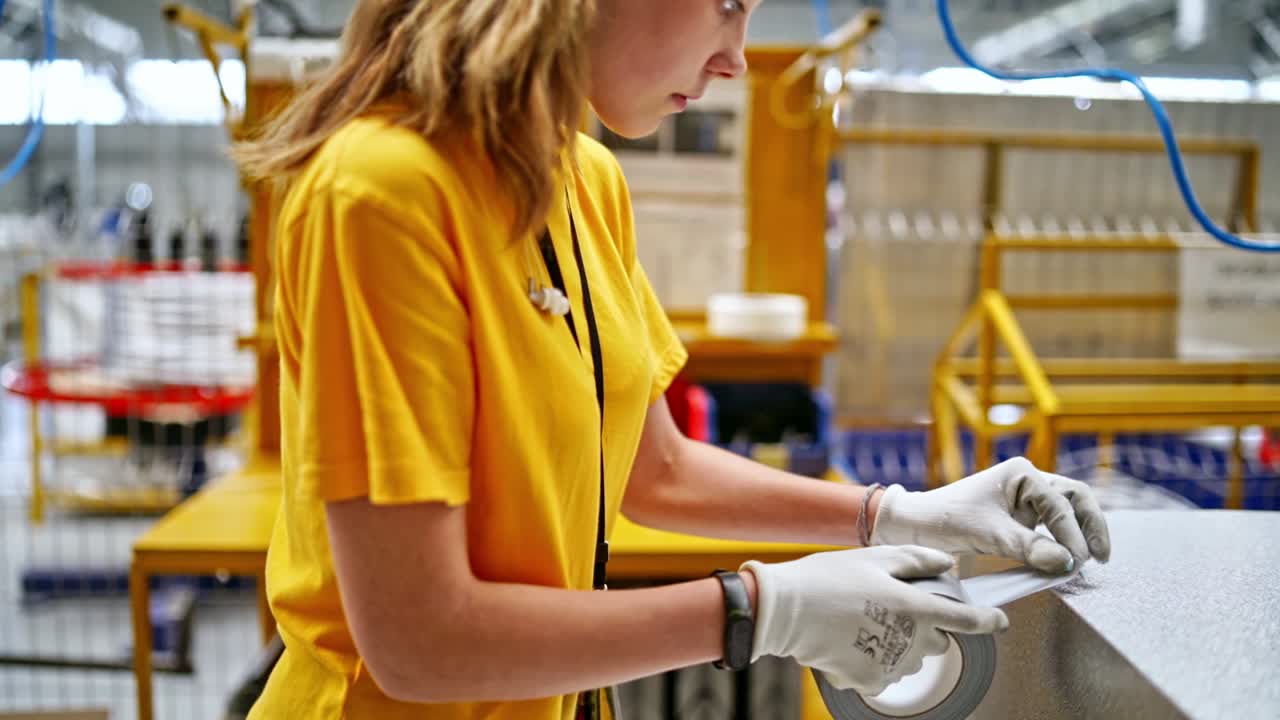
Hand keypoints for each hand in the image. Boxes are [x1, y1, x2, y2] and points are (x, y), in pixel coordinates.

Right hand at [742, 546, 1006, 695]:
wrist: (785, 611)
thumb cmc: (827, 578)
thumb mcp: (873, 557)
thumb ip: (916, 560)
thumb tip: (946, 563)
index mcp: (914, 606)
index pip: (965, 619)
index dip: (988, 620)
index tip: (998, 621)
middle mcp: (909, 640)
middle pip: (937, 642)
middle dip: (925, 628)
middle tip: (892, 609)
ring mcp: (890, 664)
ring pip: (911, 660)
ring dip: (899, 646)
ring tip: (864, 624)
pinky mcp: (869, 681)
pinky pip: (884, 674)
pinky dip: (873, 662)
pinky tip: (851, 642)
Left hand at [870, 457, 1111, 572]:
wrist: (917, 526)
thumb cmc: (946, 519)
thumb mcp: (988, 534)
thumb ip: (1029, 547)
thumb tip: (1067, 562)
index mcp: (1022, 473)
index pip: (1062, 503)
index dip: (1073, 533)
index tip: (1077, 561)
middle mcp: (1029, 482)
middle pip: (1076, 500)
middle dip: (1091, 527)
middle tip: (1100, 557)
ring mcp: (1027, 500)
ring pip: (1068, 514)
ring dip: (1080, 535)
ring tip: (1091, 561)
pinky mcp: (1022, 519)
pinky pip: (1051, 530)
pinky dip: (1062, 544)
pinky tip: (1068, 562)